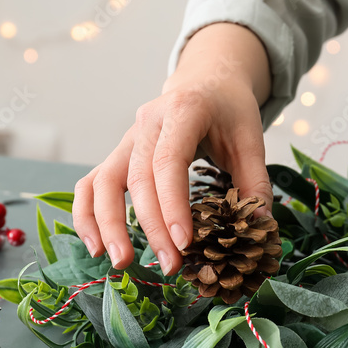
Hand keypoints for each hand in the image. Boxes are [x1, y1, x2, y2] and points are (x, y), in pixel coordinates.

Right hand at [72, 23, 272, 274]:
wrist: (209, 81)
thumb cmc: (230, 110)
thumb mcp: (251, 138)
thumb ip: (255, 181)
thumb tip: (260, 226)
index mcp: (183, 111)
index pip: (169, 162)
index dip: (173, 205)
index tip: (185, 243)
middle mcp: (146, 123)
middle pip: (137, 178)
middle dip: (150, 226)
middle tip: (170, 266)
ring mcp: (127, 138)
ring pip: (102, 181)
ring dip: (108, 224)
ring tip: (121, 262)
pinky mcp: (119, 154)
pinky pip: (90, 183)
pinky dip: (87, 214)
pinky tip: (95, 245)